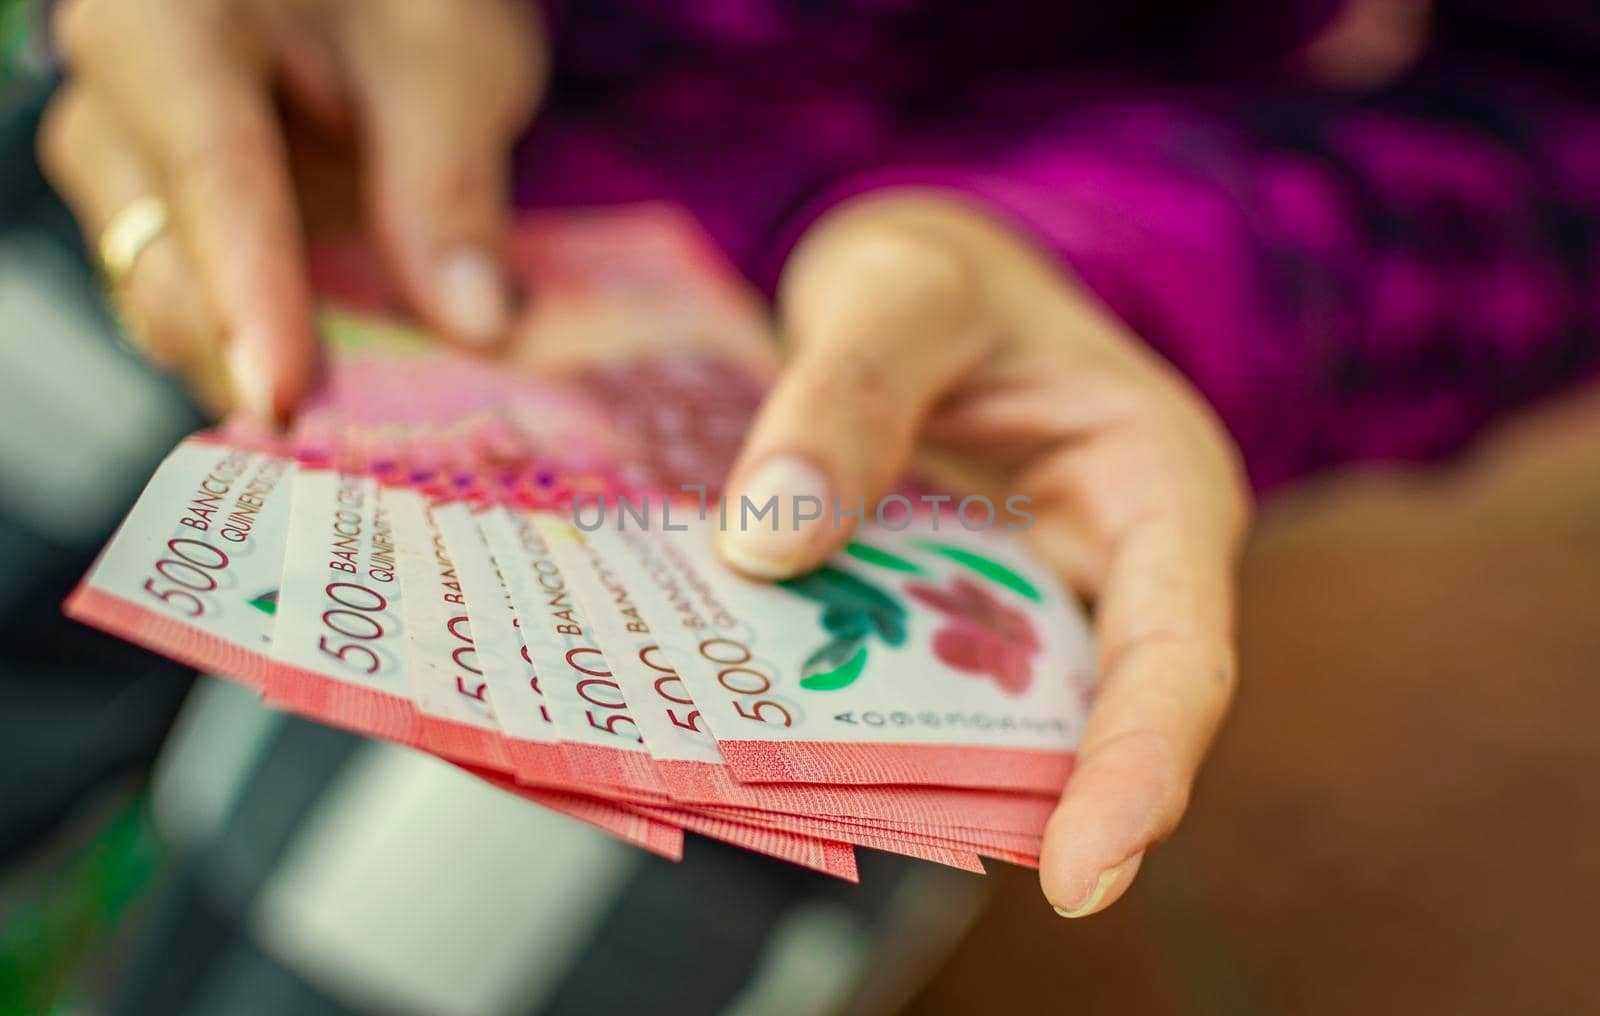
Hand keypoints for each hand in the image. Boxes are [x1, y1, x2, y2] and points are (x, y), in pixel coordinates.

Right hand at [39, 0, 542, 417]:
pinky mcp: (168, 221)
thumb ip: (450, 184)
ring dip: (255, 367)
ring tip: (349, 431)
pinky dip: (263, 352)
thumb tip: (475, 324)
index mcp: (166, 16)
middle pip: (160, 254)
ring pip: (163, 297)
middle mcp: (116, 96)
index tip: (284, 392)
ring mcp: (130, 166)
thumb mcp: (452, 56)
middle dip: (247, 355)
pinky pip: (194, 306)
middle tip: (343, 444)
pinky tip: (334, 392)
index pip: (208, 170)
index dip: (249, 293)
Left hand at [719, 191, 1250, 915]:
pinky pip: (906, 687)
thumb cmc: (944, 267)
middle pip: (1085, 716)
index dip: (1142, 772)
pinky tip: (762, 730)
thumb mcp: (903, 288)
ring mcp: (1026, 607)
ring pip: (984, 718)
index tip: (1080, 878)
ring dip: (906, 759)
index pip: (1178, 656)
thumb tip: (767, 542)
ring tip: (801, 798)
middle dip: (1007, 797)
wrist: (915, 277)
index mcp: (1159, 485)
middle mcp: (1109, 568)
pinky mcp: (946, 625)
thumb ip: (848, 391)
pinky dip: (846, 708)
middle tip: (897, 848)